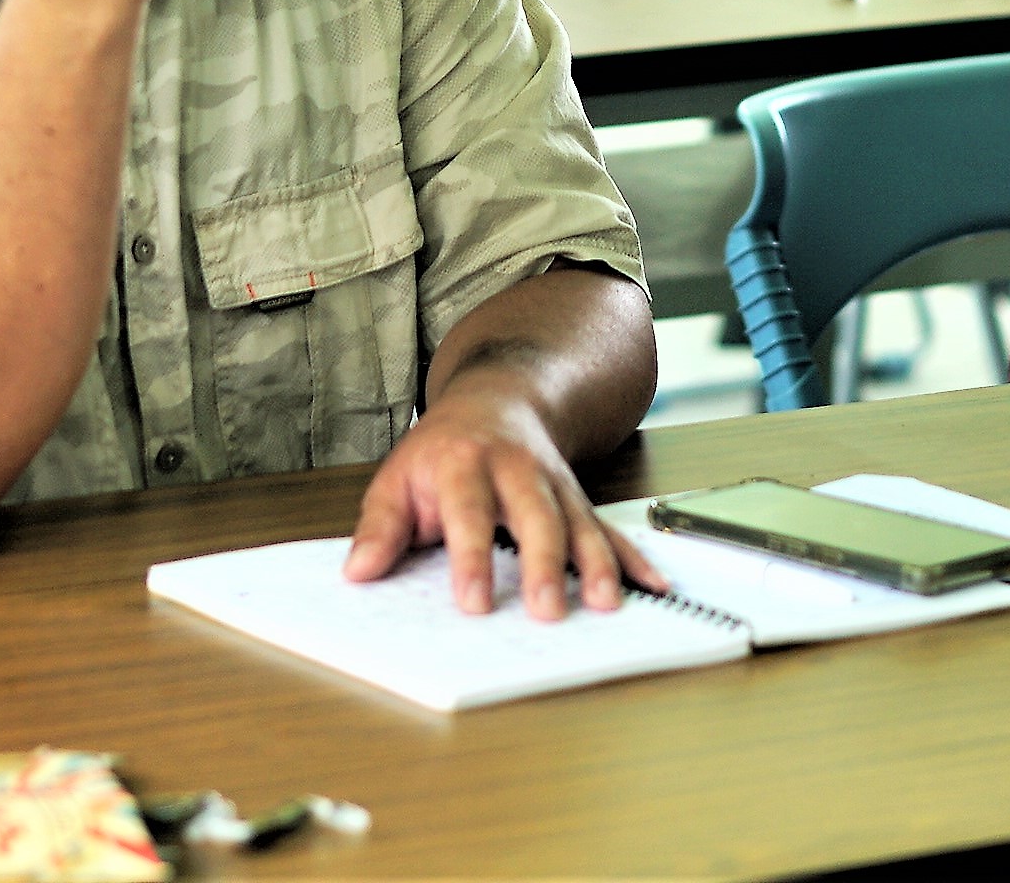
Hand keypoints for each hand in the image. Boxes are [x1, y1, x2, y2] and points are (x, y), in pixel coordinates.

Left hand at [343, 371, 662, 618]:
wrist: (497, 400)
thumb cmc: (441, 451)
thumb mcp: (397, 478)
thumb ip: (380, 528)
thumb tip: (358, 573)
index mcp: (463, 463)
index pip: (468, 512)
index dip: (471, 558)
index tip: (473, 603)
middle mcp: (516, 470)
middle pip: (534, 515)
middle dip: (543, 563)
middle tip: (547, 611)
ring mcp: (553, 483)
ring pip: (579, 522)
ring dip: (595, 563)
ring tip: (605, 603)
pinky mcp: (577, 499)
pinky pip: (607, 529)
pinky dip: (632, 559)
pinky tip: (651, 586)